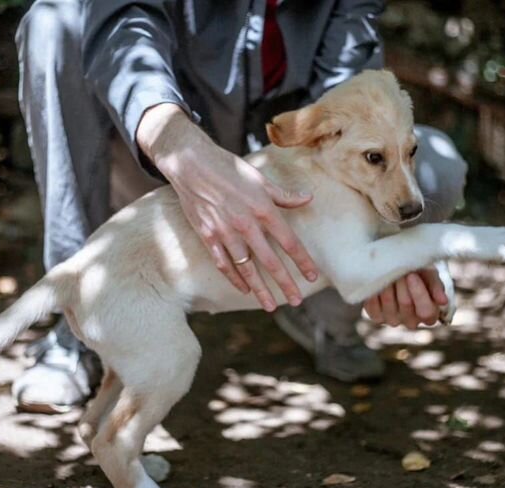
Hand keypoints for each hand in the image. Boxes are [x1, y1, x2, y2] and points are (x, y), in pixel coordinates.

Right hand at [137, 103, 318, 311]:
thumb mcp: (260, 179)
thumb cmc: (228, 168)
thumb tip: (308, 198)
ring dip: (260, 289)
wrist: (191, 164)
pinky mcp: (208, 236)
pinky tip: (244, 290)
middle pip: (271, 261)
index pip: (289, 242)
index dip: (303, 261)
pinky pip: (223, 263)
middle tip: (297, 301)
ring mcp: (225, 233)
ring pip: (247, 269)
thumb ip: (283, 195)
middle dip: (285, 283)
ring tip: (271, 306)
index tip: (313, 276)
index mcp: (263, 209)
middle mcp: (246, 225)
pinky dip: (234, 278)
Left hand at [364, 268, 447, 328]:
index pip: (426, 311)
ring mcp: (393, 320)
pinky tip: (378, 279)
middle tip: (399, 268)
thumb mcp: (431, 275)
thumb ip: (436, 286)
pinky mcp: (377, 317)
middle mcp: (411, 322)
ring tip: (388, 270)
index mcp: (429, 315)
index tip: (412, 275)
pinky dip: (375, 289)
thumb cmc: (420, 273)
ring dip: (388, 282)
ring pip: (388, 301)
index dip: (419, 293)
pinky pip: (373, 304)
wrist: (399, 269)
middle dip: (402, 282)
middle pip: (406, 303)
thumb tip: (442, 301)